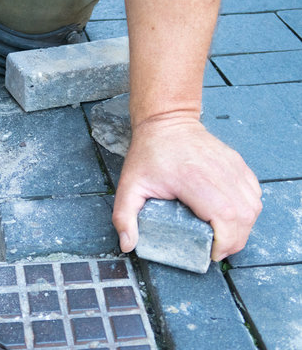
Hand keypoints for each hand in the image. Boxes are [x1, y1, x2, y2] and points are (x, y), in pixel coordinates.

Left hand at [112, 116, 261, 260]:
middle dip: (234, 241)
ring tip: (223, 238)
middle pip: (243, 215)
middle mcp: (218, 171)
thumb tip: (127, 245)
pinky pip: (254, 193)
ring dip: (243, 228)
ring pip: (252, 206)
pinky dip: (247, 211)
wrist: (166, 122)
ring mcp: (231, 166)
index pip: (225, 215)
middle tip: (215, 251)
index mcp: (193, 178)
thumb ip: (123, 217)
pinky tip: (230, 218)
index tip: (211, 253)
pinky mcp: (237, 164)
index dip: (225, 241)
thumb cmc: (148, 153)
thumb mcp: (128, 186)